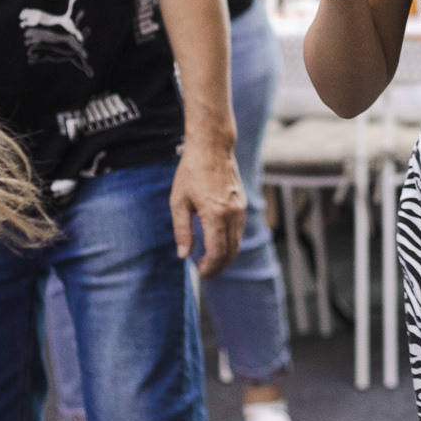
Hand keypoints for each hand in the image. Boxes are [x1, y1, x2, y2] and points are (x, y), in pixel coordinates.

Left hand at [172, 138, 244, 276]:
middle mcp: (232, 214)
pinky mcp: (242, 204)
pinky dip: (230, 243)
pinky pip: (239, 231)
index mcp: (215, 215)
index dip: (209, 268)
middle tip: (204, 272)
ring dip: (225, 257)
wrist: (212, 147)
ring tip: (209, 261)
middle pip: (230, 252)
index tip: (199, 272)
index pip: (217, 253)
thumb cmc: (192, 171)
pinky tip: (217, 243)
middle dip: (218, 267)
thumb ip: (182, 230)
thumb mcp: (178, 202)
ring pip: (237, 243)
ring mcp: (240, 209)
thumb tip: (183, 255)